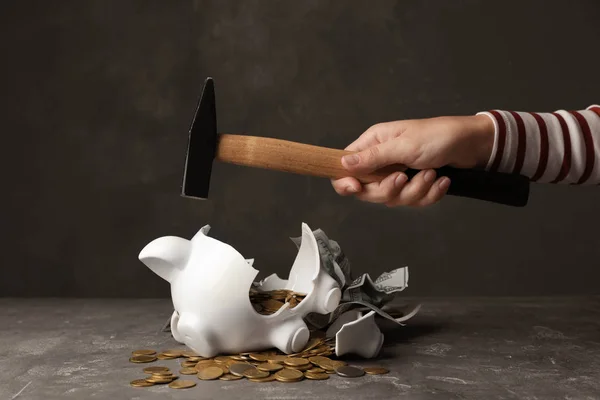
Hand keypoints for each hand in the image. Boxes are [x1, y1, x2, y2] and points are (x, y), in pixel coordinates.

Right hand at [331, 115, 493, 206]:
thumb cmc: (439, 137)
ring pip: (393, 198)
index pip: (346, 167)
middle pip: (369, 190)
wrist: (473, 144)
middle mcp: (382, 160)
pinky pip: (413, 201)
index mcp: (374, 143)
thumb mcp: (404, 146)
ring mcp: (398, 173)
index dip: (346, 181)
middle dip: (390, 190)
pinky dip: (429, 194)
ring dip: (416, 190)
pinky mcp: (414, 184)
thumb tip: (343, 163)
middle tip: (405, 178)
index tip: (356, 188)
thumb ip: (373, 157)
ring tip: (431, 173)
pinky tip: (442, 180)